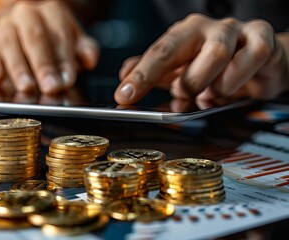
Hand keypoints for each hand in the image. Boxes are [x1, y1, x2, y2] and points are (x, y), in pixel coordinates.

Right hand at [0, 0, 98, 93]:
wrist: (32, 36)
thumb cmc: (57, 42)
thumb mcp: (76, 43)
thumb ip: (86, 50)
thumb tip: (89, 59)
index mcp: (52, 12)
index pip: (59, 35)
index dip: (64, 59)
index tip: (67, 79)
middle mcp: (26, 15)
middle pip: (34, 39)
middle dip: (43, 66)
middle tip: (51, 87)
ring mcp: (6, 28)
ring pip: (10, 46)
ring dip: (19, 69)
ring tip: (27, 88)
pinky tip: (0, 86)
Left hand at [115, 14, 288, 104]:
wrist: (262, 64)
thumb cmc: (219, 68)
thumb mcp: (183, 72)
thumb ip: (154, 74)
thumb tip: (125, 75)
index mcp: (184, 35)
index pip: (156, 52)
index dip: (139, 75)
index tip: (124, 95)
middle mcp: (206, 29)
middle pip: (177, 46)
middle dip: (169, 77)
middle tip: (179, 94)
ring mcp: (235, 31)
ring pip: (216, 54)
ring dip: (206, 82)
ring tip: (206, 95)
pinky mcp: (262, 40)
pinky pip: (251, 57)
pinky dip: (236, 80)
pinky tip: (227, 91)